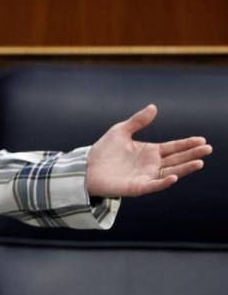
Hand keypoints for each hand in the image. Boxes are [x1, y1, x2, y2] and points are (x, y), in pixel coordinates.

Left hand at [86, 104, 212, 197]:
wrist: (87, 167)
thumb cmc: (104, 151)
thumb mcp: (121, 131)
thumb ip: (138, 121)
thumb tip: (153, 107)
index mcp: (150, 151)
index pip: (173, 147)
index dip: (187, 144)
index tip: (202, 140)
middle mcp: (152, 165)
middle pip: (177, 159)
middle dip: (192, 154)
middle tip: (208, 149)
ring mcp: (146, 176)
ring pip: (170, 172)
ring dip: (185, 168)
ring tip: (199, 162)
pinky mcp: (137, 187)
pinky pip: (154, 185)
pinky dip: (164, 182)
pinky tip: (173, 176)